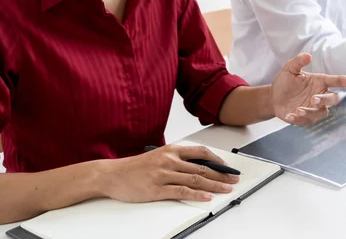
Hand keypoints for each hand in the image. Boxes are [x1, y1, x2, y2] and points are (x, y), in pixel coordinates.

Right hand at [103, 144, 239, 202]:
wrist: (112, 174)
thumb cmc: (135, 167)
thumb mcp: (158, 156)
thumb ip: (177, 159)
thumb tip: (200, 166)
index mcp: (171, 150)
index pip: (201, 152)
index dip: (218, 160)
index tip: (228, 167)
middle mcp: (169, 160)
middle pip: (202, 167)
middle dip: (221, 175)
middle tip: (234, 179)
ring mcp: (163, 174)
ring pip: (196, 179)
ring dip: (214, 185)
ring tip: (227, 189)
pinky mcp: (157, 189)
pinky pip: (182, 191)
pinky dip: (197, 194)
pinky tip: (207, 196)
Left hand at [272, 54, 345, 124]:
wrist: (274, 97)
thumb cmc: (284, 82)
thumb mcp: (289, 69)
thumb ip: (298, 62)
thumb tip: (308, 55)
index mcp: (320, 82)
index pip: (337, 81)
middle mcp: (321, 95)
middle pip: (333, 99)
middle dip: (326, 99)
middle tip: (313, 98)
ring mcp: (315, 108)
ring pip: (322, 112)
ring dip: (311, 112)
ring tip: (297, 110)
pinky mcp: (307, 118)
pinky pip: (307, 120)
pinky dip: (299, 119)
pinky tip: (289, 115)